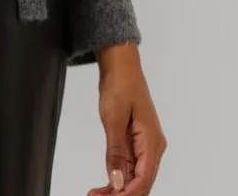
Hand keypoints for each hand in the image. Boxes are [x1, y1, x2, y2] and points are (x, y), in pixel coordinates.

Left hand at [88, 44, 166, 195]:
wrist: (121, 66)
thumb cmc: (120, 85)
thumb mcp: (114, 119)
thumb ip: (116, 152)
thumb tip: (117, 181)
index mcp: (152, 141)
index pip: (144, 179)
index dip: (127, 193)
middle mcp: (153, 147)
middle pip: (141, 182)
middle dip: (121, 193)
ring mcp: (145, 145)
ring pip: (136, 177)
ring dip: (119, 188)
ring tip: (97, 194)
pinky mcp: (136, 142)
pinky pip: (131, 166)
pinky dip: (119, 176)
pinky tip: (105, 184)